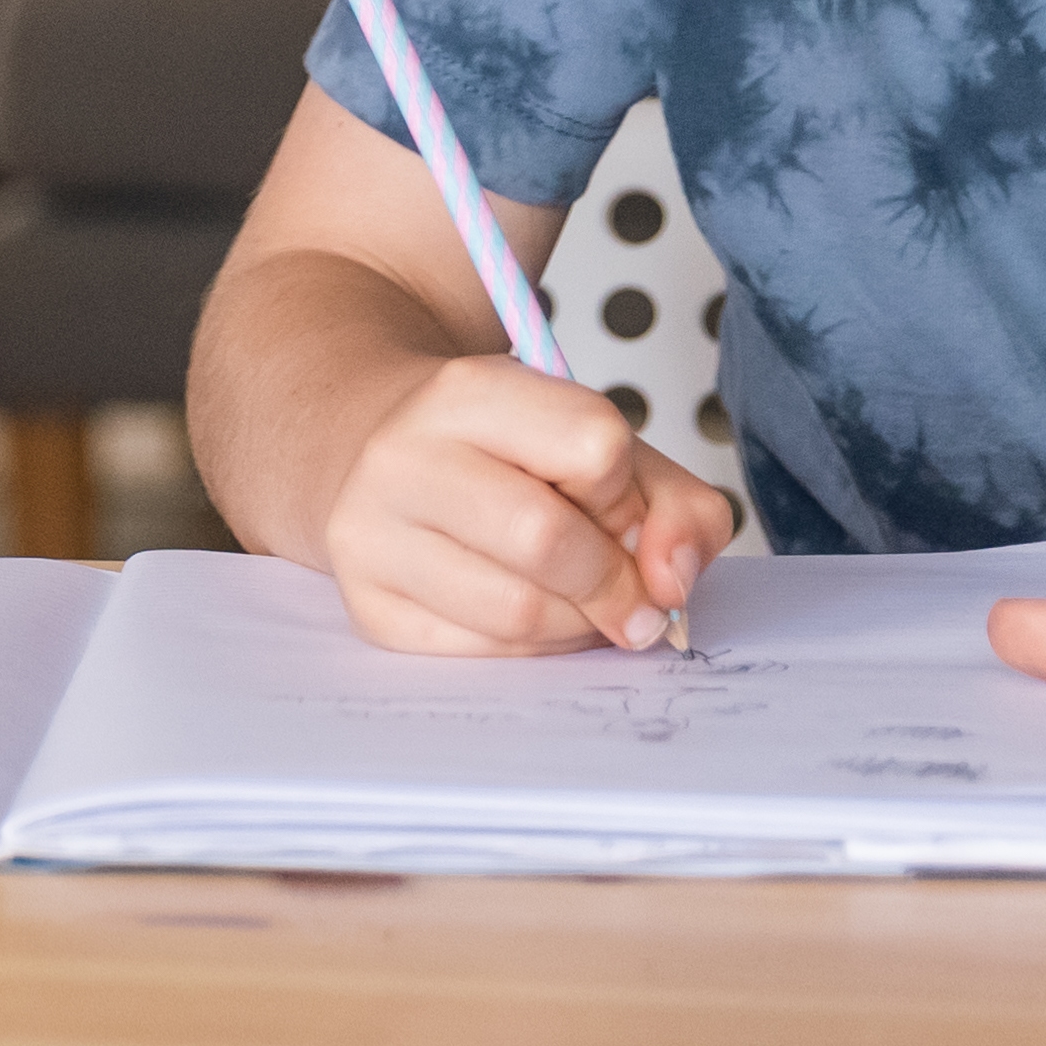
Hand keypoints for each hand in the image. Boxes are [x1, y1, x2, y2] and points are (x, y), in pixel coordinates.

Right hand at [319, 350, 736, 653]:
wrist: (375, 455)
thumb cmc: (506, 456)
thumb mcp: (599, 444)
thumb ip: (677, 506)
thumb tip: (672, 584)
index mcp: (468, 391)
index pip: (595, 447)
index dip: (627, 495)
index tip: (615, 506)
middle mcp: (404, 457)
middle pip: (547, 539)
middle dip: (614, 580)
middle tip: (627, 590)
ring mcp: (371, 535)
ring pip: (518, 612)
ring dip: (579, 624)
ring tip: (578, 600)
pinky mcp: (368, 606)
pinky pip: (484, 653)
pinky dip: (534, 649)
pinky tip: (532, 616)